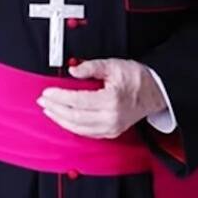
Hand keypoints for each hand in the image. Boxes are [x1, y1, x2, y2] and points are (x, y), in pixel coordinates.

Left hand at [37, 59, 167, 138]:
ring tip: (49, 110)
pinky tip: (63, 119)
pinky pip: (86, 132)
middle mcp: (111, 117)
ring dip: (60, 119)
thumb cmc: (137, 78)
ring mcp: (111, 128)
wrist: (155, 92)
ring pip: (79, 128)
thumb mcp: (114, 65)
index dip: (59, 96)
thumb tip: (73, 70)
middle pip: (75, 117)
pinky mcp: (111, 132)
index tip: (47, 92)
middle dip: (55, 109)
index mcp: (111, 100)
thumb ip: (91, 66)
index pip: (77, 101)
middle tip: (43, 100)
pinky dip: (72, 126)